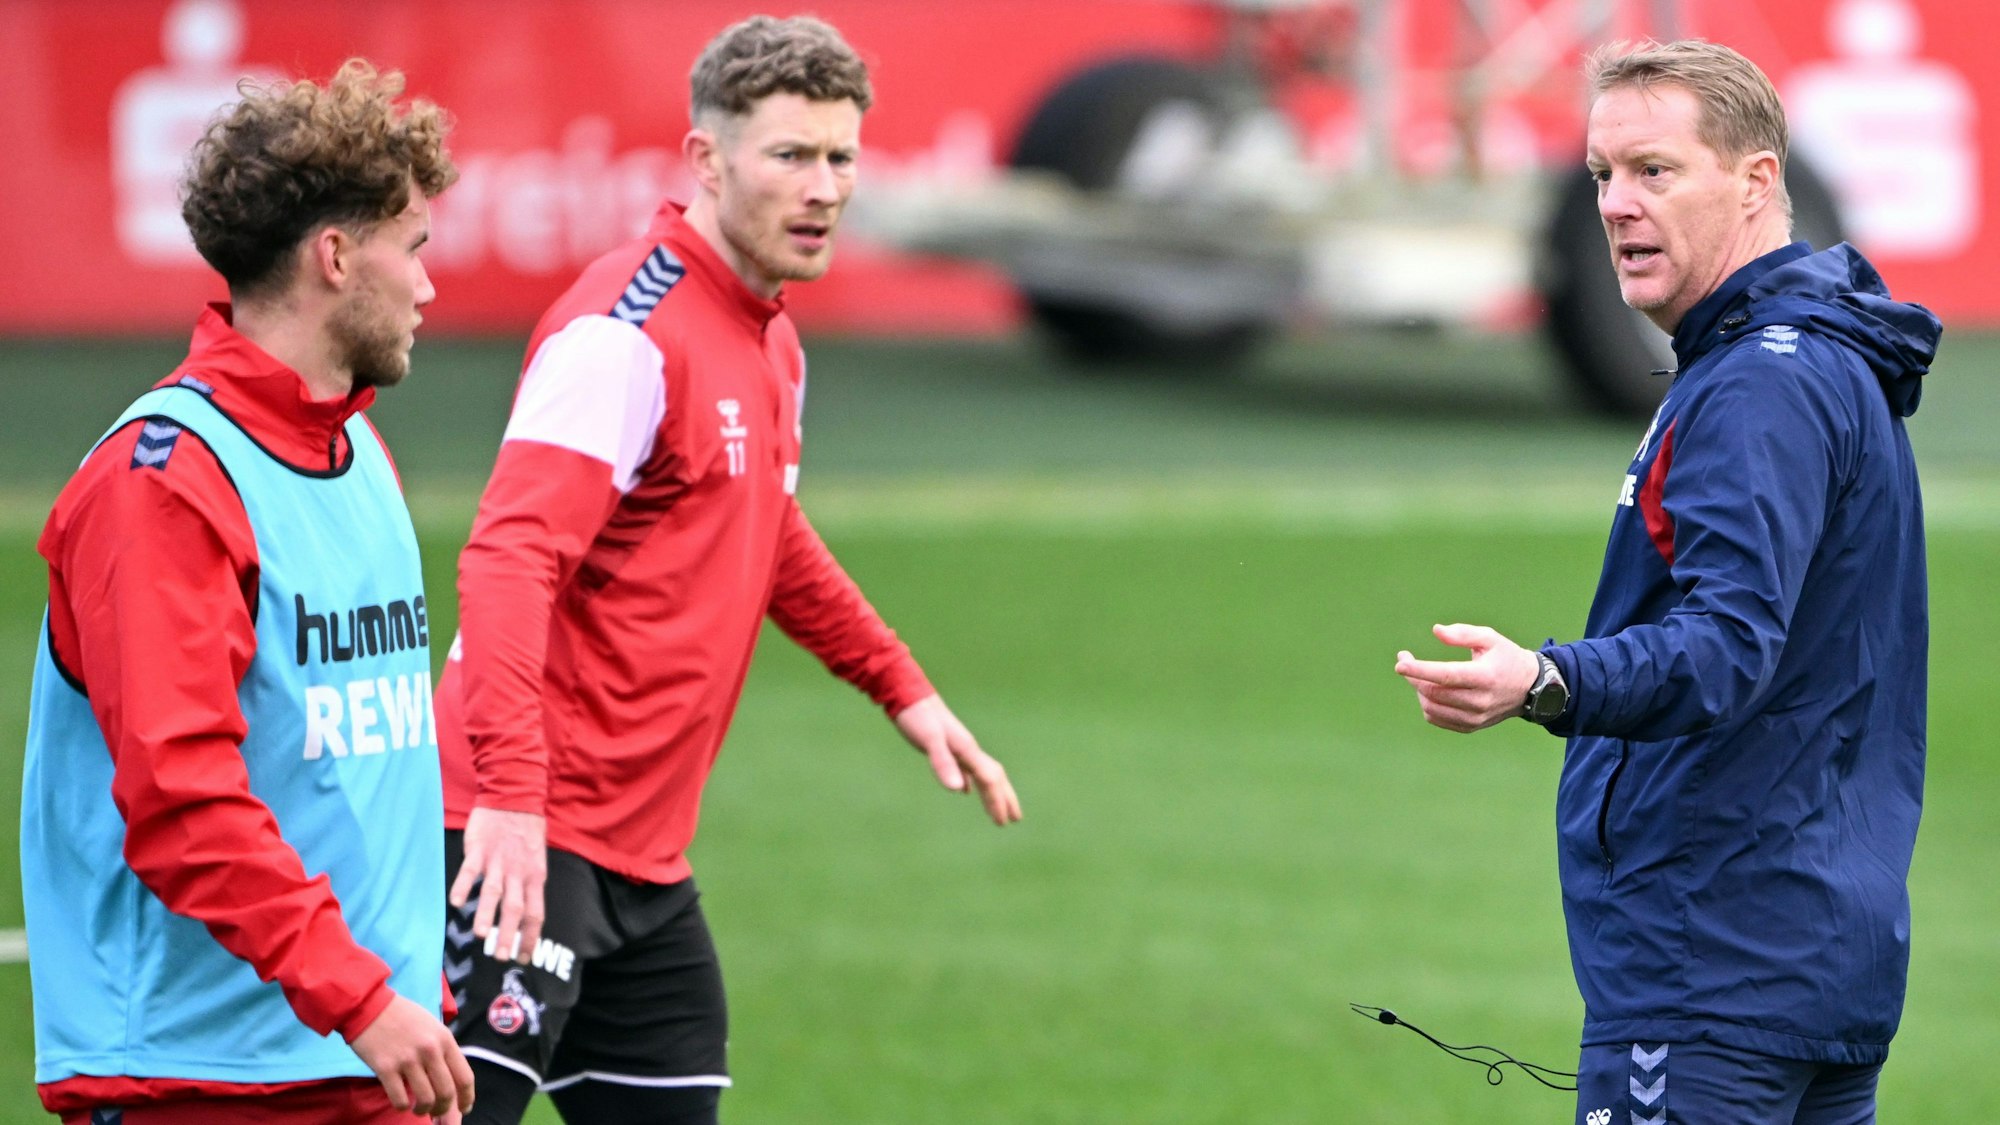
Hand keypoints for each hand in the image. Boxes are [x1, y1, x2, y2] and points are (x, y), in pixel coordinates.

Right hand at [350, 993, 474, 1117]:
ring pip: (425, 1100)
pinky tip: (401, 1102)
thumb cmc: (402, 1016)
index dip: (466, 1098)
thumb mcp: (432, 1026)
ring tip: (418, 1108)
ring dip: (423, 1110)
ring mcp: (407, 1060)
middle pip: (447, 1093)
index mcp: (445, 1040)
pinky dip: (402, 1106)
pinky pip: (399, 1099)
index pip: (465, 1077)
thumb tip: (451, 1078)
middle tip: (436, 1112)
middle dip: (444, 1109)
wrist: (369, 1005)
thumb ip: (443, 1049)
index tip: (464, 1108)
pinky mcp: (385, 1068)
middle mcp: (430, 1050)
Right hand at [448, 806, 546, 963]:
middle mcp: (518, 873)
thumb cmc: (525, 833)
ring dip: (487, 914)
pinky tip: (457, 902)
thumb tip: (523, 916)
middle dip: (508, 934)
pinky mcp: (479, 850)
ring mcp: (498, 861)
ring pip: (494, 891)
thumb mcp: (536, 861)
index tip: (523, 958)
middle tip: (500, 956)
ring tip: (480, 935)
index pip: (536, 914)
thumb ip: (528, 887)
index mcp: (535, 877)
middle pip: (515, 908)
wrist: (514, 799)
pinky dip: (464, 885)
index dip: (530, 937)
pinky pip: (470, 870)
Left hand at [893, 694, 1022, 825]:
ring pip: (982, 773)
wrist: (907, 693)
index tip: (1002, 822)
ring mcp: (959, 747)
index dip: (996, 801)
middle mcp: (968, 749)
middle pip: (994, 776)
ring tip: (998, 808)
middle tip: (1015, 819)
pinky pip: (966, 768)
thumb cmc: (917, 716)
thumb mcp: (929, 740)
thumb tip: (959, 790)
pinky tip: (966, 790)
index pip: (990, 780)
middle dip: (1005, 798)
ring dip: (992, 791)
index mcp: (967, 750)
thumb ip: (943, 762)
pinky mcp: (947, 746)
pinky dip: (971, 781)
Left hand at [1394, 623, 1541, 732]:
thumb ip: (1463, 633)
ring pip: (1431, 708)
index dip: (1420, 670)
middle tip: (1405, 661)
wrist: (1531, 688)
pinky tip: (1430, 690)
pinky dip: (1427, 704)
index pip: (1446, 676)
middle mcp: (1480, 700)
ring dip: (1418, 690)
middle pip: (1434, 692)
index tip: (1401, 663)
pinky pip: (1437, 719)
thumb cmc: (1507, 658)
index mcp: (1485, 676)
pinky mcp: (1471, 726)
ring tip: (1420, 675)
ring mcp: (1476, 717)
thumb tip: (1436, 631)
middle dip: (1413, 676)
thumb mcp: (1490, 638)